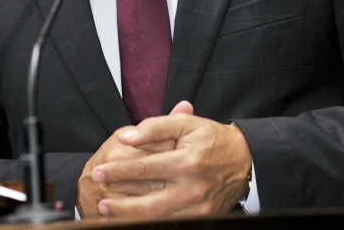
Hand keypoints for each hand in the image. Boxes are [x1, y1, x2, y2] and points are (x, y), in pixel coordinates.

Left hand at [91, 108, 251, 218]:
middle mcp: (192, 189)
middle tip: (98, 199)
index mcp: (187, 162)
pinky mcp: (201, 219)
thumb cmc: (212, 138)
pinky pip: (170, 224)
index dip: (118, 171)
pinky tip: (133, 218)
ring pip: (157, 219)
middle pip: (148, 204)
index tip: (99, 171)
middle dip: (119, 204)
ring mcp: (197, 209)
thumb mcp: (186, 124)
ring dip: (130, 217)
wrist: (244, 160)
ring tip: (109, 212)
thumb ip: (155, 126)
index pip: (145, 168)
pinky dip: (150, 222)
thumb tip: (126, 137)